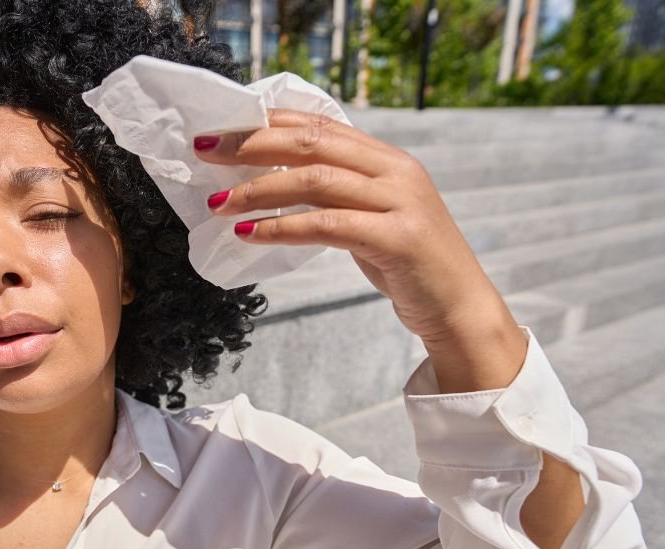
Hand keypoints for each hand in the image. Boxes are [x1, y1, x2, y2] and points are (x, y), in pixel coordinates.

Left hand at [194, 109, 525, 391]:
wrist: (459, 309)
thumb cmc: (407, 265)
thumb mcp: (370, 216)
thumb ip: (336, 193)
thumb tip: (271, 182)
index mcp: (387, 158)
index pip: (319, 125)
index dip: (268, 122)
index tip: (222, 128)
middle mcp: (396, 170)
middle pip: (311, 143)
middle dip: (252, 144)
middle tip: (205, 152)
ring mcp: (400, 201)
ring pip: (315, 180)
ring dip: (258, 189)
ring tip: (219, 203)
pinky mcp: (398, 237)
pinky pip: (327, 224)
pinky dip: (282, 227)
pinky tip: (249, 234)